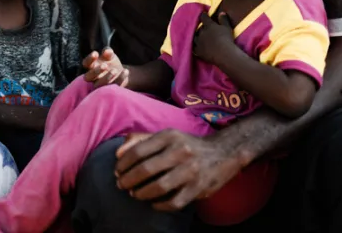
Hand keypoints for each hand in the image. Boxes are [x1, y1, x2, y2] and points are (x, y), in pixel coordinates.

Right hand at [83, 48, 129, 88]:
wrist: (121, 72)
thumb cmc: (111, 62)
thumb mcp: (110, 55)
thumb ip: (108, 52)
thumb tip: (107, 51)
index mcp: (91, 66)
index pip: (86, 63)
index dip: (89, 59)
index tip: (96, 53)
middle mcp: (93, 77)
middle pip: (88, 77)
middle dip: (96, 71)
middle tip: (105, 65)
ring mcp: (100, 85)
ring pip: (99, 85)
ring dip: (107, 77)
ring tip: (115, 70)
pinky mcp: (110, 90)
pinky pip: (113, 86)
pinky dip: (120, 79)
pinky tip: (126, 71)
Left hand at [114, 130, 244, 210]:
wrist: (224, 152)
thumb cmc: (187, 145)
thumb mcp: (166, 135)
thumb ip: (140, 140)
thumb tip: (118, 153)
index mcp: (169, 136)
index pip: (138, 151)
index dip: (123, 164)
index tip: (117, 171)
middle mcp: (180, 151)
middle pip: (146, 169)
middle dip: (128, 180)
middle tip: (121, 185)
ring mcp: (190, 170)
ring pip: (158, 186)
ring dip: (141, 193)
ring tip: (135, 194)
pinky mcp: (199, 188)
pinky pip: (174, 202)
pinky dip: (160, 205)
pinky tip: (153, 203)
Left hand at [193, 12, 235, 64]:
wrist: (223, 53)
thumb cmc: (226, 38)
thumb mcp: (227, 27)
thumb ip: (223, 19)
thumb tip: (221, 13)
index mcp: (208, 25)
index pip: (204, 17)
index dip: (204, 15)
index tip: (204, 14)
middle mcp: (201, 32)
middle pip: (199, 28)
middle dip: (201, 27)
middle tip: (204, 28)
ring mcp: (198, 42)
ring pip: (195, 37)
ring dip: (197, 36)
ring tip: (198, 37)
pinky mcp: (198, 50)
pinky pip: (194, 47)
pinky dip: (195, 46)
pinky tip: (196, 46)